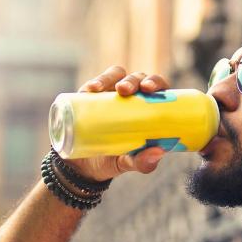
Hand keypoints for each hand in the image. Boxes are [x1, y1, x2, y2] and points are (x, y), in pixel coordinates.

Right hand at [65, 66, 170, 180]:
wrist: (83, 166)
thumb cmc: (114, 159)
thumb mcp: (128, 163)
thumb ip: (142, 162)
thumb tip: (157, 153)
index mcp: (148, 108)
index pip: (158, 87)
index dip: (156, 82)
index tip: (150, 89)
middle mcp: (132, 96)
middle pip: (138, 78)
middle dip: (134, 80)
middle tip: (126, 90)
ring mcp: (111, 93)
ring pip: (116, 75)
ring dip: (112, 78)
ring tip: (106, 89)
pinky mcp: (91, 95)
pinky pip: (94, 83)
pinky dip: (94, 82)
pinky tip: (91, 90)